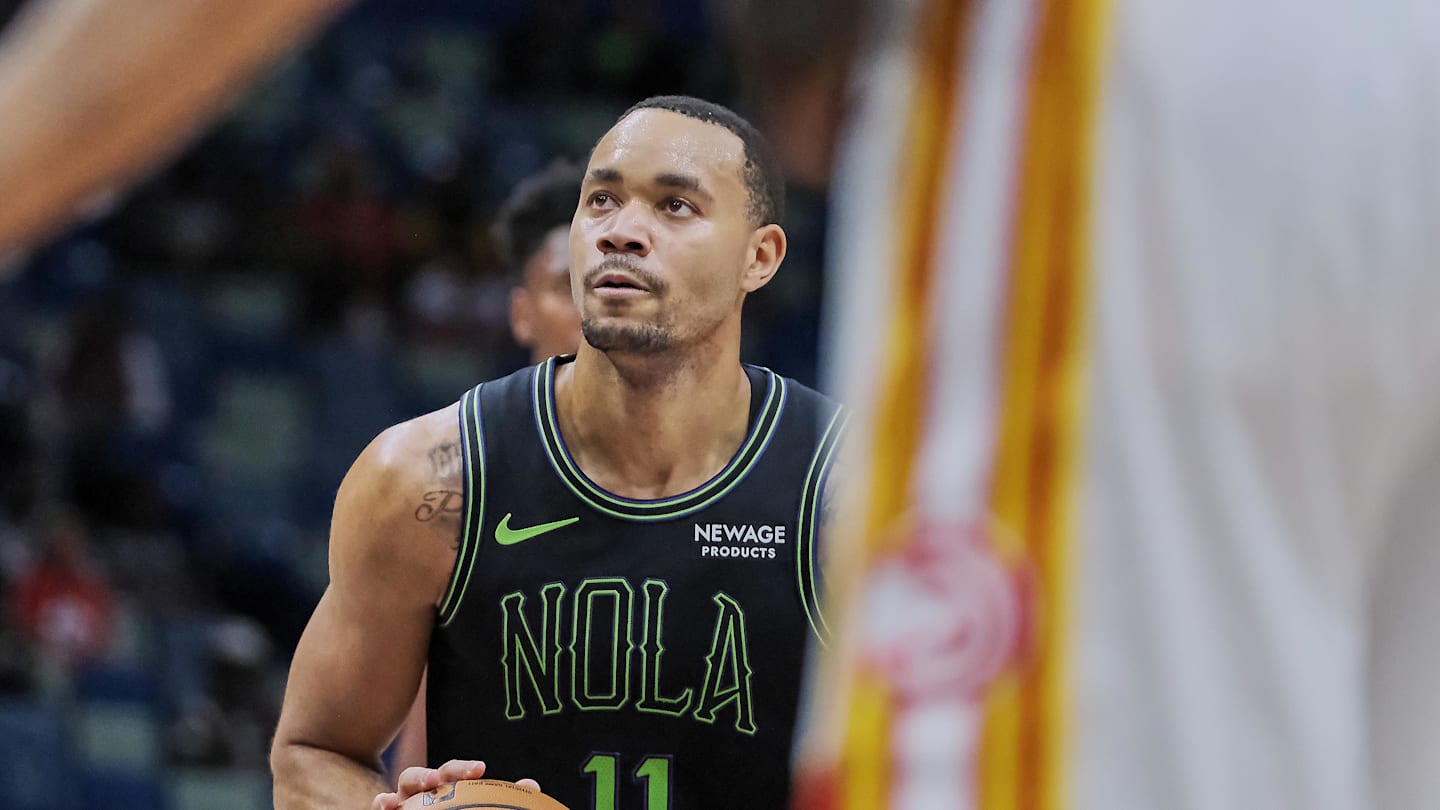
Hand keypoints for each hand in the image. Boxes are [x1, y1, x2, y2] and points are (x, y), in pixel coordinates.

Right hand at [371, 760, 541, 808]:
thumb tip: (531, 785)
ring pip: (401, 786)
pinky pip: (380, 806)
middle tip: (439, 779)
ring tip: (409, 791)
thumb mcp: (478, 804)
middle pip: (423, 773)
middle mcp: (422, 789)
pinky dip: (382, 802)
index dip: (464, 768)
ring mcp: (403, 801)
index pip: (453, 771)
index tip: (480, 769)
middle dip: (430, 773)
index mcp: (444, 784)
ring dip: (405, 785)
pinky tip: (387, 803)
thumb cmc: (455, 807)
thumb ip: (500, 795)